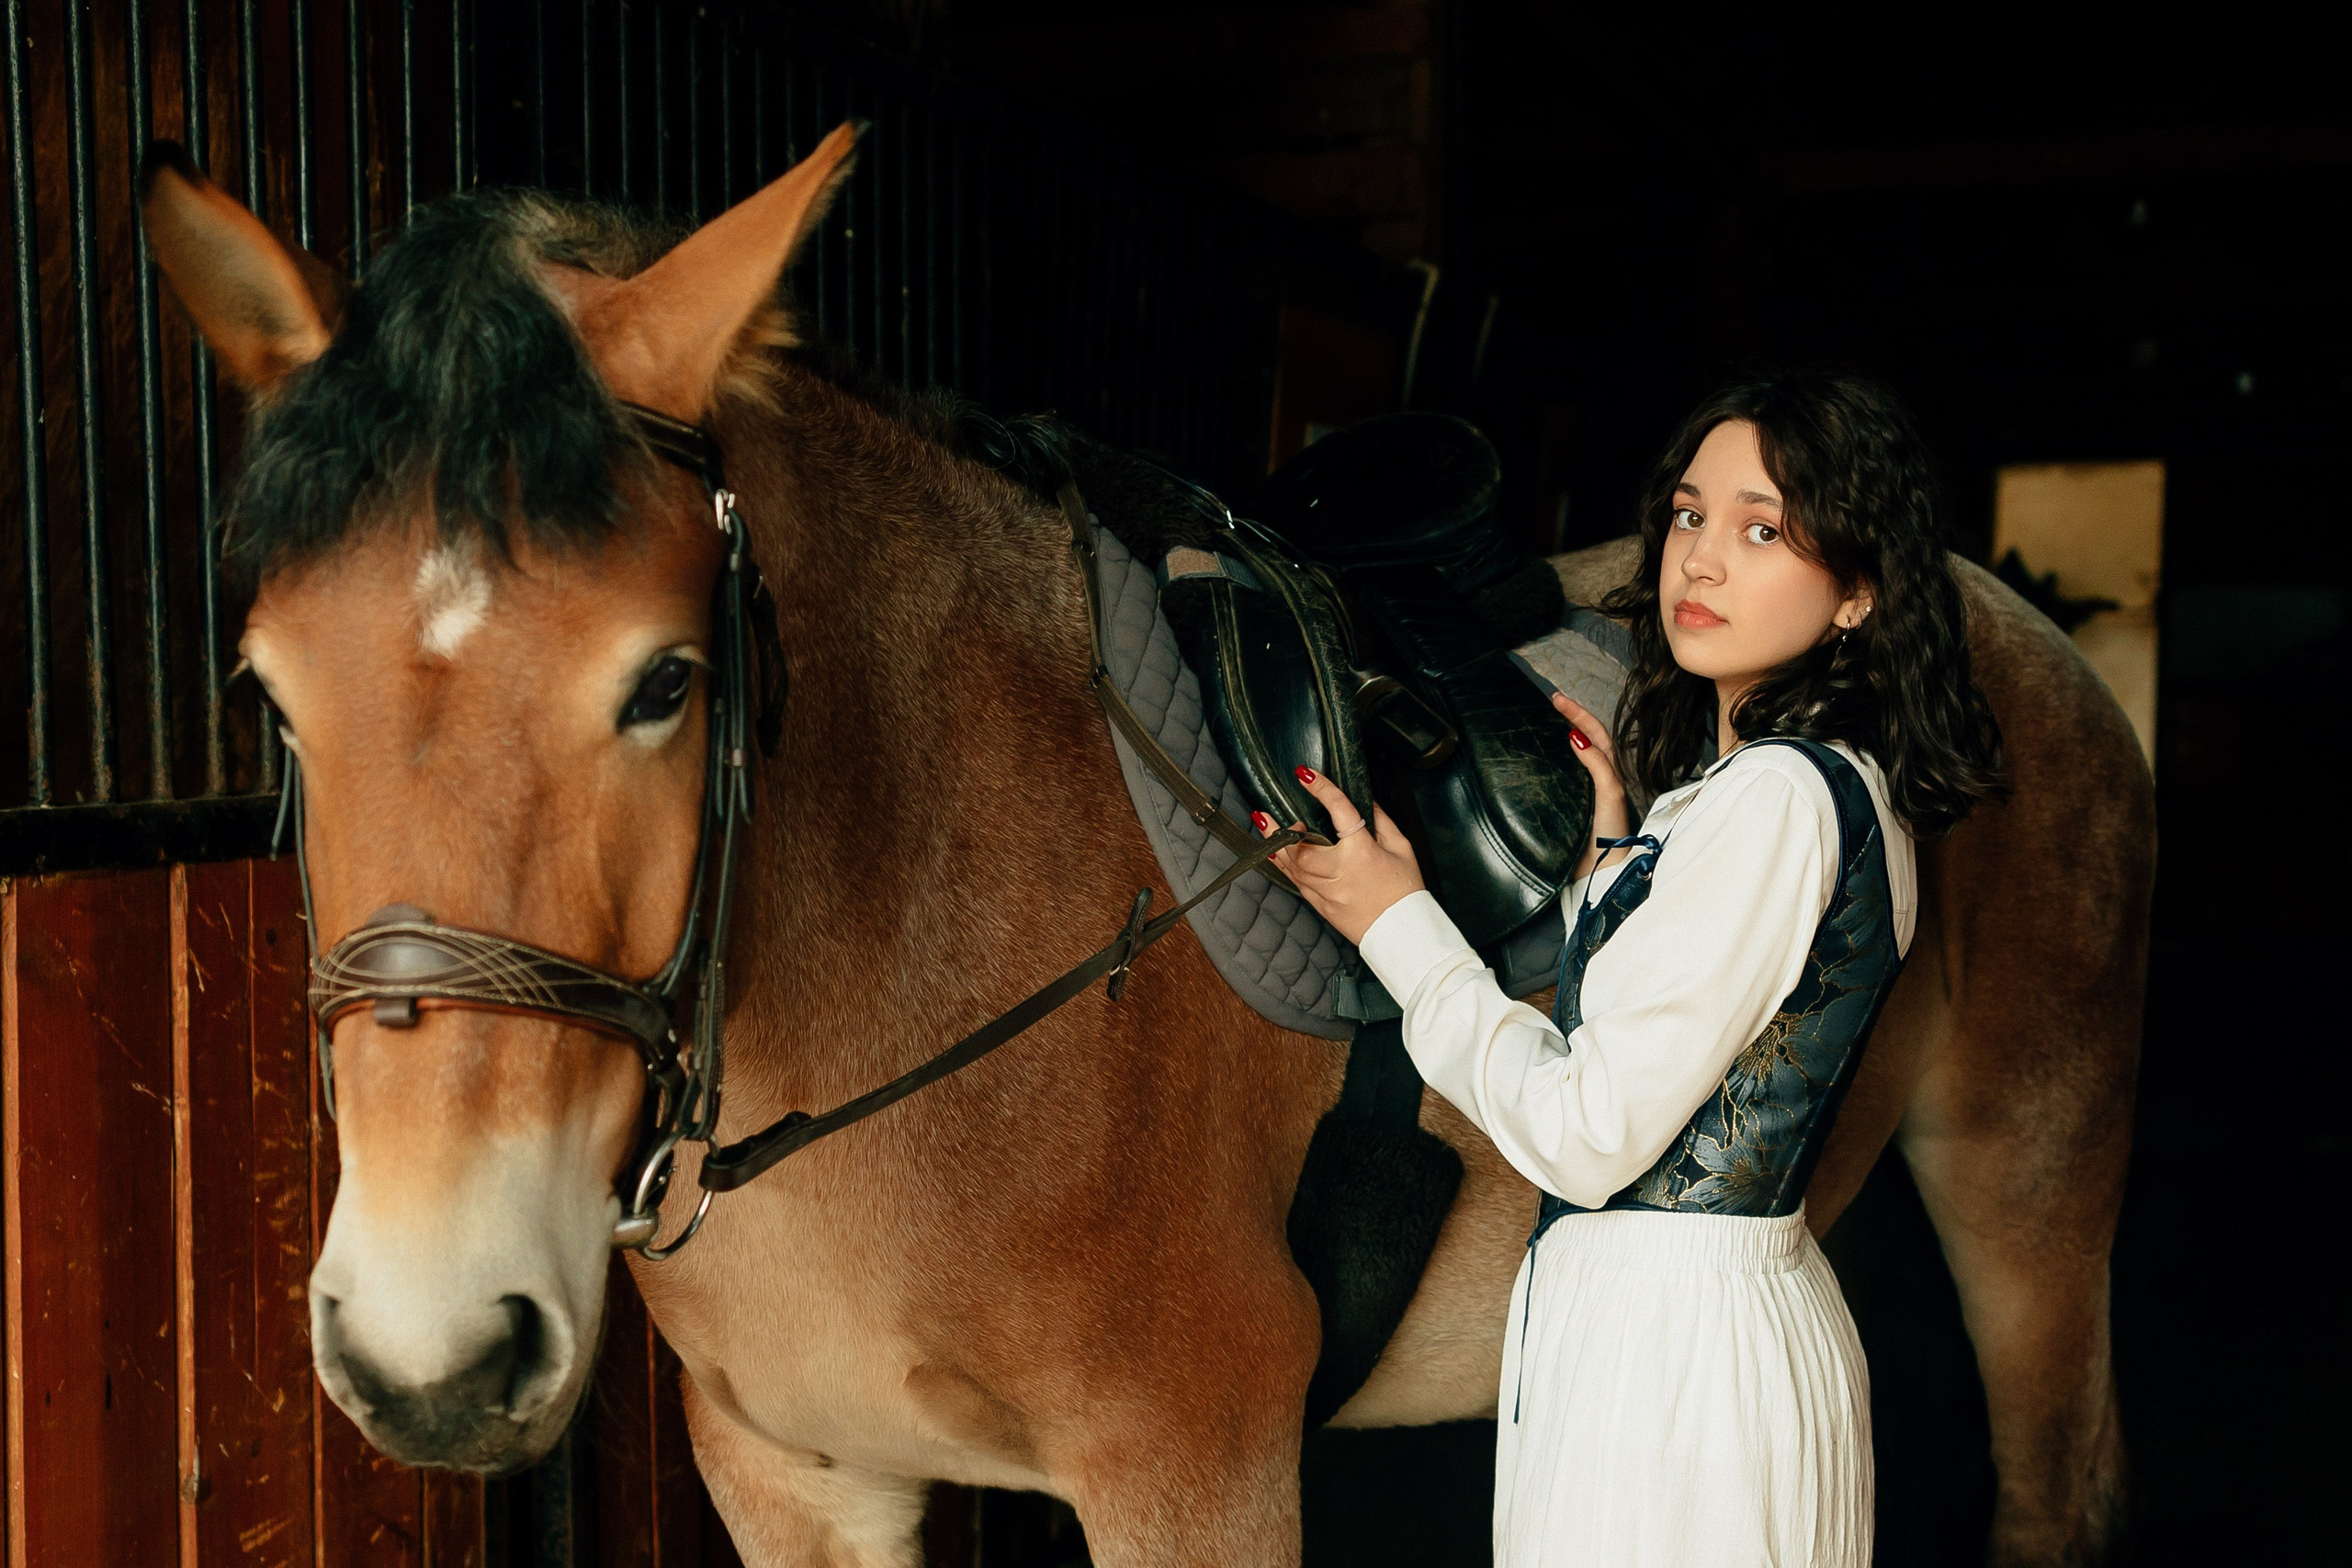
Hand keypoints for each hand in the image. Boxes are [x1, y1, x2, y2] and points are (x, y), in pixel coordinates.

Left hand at [1255, 766, 1424, 945]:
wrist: (1402, 933)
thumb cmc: (1406, 891)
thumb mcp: (1401, 849)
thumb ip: (1381, 821)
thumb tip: (1365, 801)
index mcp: (1362, 853)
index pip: (1339, 812)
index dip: (1321, 789)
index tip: (1305, 774)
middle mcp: (1340, 872)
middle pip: (1302, 847)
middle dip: (1284, 829)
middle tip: (1273, 813)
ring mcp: (1328, 892)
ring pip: (1293, 866)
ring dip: (1275, 845)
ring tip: (1263, 824)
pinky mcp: (1321, 905)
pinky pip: (1296, 883)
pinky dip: (1283, 866)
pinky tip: (1273, 854)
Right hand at [1549, 692, 1631, 881]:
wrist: (1604, 868)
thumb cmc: (1612, 832)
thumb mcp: (1610, 793)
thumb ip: (1598, 765)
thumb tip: (1576, 737)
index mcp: (1611, 770)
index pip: (1595, 733)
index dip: (1578, 713)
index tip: (1557, 699)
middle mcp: (1599, 775)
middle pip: (1586, 737)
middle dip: (1571, 716)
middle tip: (1552, 700)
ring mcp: (1585, 788)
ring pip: (1575, 754)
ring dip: (1563, 733)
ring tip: (1547, 718)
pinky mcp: (1571, 803)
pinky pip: (1562, 773)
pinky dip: (1554, 758)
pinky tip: (1542, 754)